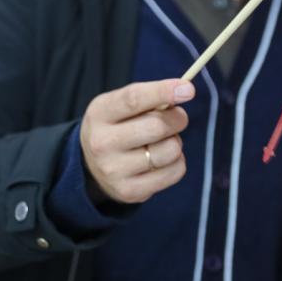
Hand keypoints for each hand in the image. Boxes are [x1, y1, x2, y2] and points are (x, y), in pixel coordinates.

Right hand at [80, 79, 193, 203]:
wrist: (93, 166)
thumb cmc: (118, 126)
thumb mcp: (120, 105)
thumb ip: (148, 97)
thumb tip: (185, 91)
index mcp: (100, 114)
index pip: (133, 99)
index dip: (163, 92)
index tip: (188, 89)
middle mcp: (102, 143)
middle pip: (157, 126)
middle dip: (177, 119)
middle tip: (176, 118)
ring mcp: (114, 171)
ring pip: (170, 150)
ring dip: (176, 142)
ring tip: (163, 141)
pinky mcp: (130, 191)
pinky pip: (175, 171)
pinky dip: (178, 161)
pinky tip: (163, 159)